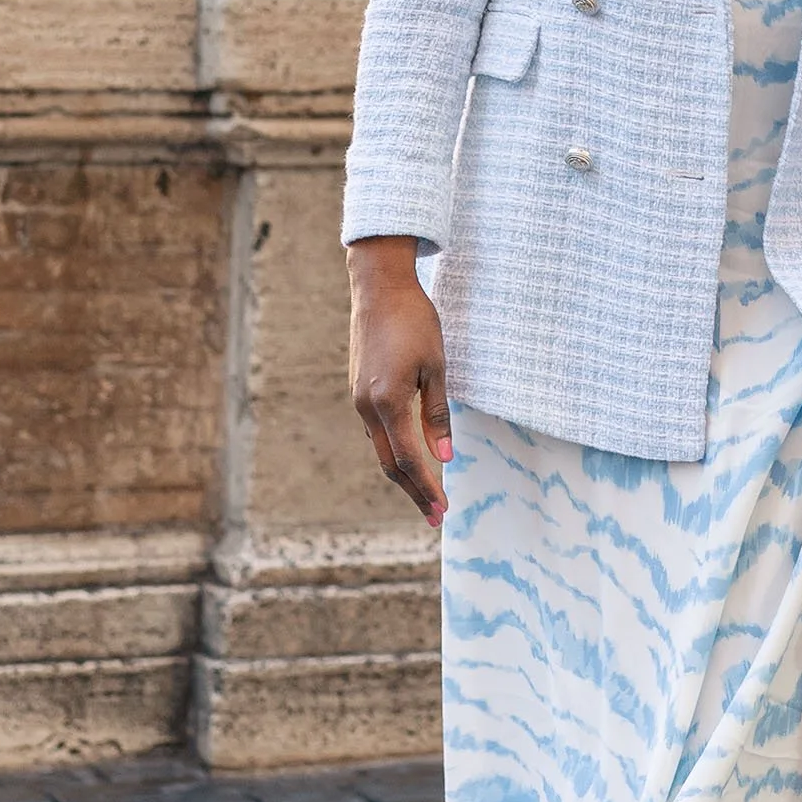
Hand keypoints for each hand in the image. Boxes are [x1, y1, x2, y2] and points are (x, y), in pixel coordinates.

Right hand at [348, 236, 453, 523]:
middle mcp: (366, 407)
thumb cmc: (414, 322)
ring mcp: (358, 398)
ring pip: (379, 447)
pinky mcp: (358, 388)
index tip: (441, 511)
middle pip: (388, 464)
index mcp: (387, 404)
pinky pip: (375, 429)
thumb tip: (443, 459)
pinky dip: (392, 448)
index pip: (407, 461)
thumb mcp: (435, 368)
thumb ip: (437, 415)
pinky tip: (407, 453)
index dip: (425, 489)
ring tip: (424, 490)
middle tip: (434, 514)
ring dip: (402, 471)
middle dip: (413, 491)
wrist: (379, 287)